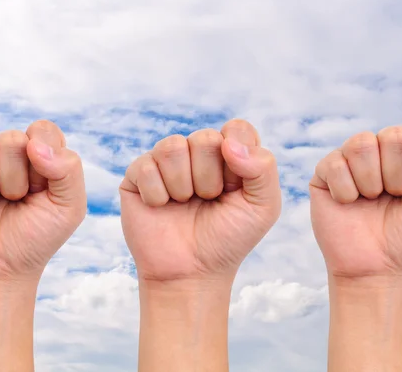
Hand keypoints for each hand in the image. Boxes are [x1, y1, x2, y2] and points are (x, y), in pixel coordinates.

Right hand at [0, 120, 86, 371]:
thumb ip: (68, 169)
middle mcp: (6, 154)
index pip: (43, 129)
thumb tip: (33, 144)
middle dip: (16, 179)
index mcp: (38, 156)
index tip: (41, 186)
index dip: (43, 156)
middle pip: (11, 139)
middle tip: (15, 201)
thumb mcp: (69, 207)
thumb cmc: (36, 238)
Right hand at [120, 119, 280, 371]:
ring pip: (172, 147)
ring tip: (184, 204)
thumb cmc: (228, 239)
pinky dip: (158, 195)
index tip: (235, 187)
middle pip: (205, 138)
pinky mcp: (138, 175)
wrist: (192, 273)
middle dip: (209, 179)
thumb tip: (228, 142)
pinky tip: (162, 208)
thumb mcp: (263, 207)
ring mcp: (166, 162)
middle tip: (207, 201)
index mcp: (230, 155)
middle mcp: (198, 153)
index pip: (237, 129)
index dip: (238, 157)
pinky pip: (146, 166)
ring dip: (183, 186)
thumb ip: (263, 167)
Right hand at [310, 116, 401, 371]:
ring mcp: (352, 160)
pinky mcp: (325, 173)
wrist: (379, 270)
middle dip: (398, 176)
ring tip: (371, 201)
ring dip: (371, 182)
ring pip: (361, 143)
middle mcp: (384, 151)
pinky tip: (349, 204)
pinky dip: (347, 192)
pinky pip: (335, 164)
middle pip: (393, 134)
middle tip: (395, 199)